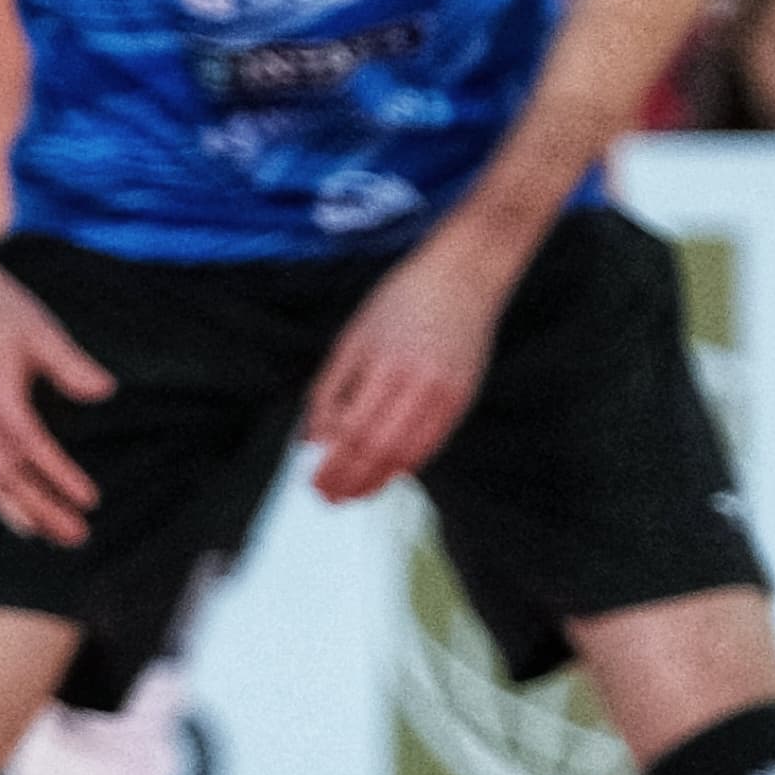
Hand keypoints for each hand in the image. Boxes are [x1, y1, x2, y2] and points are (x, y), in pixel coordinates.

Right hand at [0, 217, 113, 548]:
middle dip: (41, 509)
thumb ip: (70, 363)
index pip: (28, 445)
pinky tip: (17, 513)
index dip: (58, 475)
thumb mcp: (40, 328)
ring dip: (17, 510)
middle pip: (5, 474)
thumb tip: (105, 391)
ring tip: (48, 536)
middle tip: (77, 536)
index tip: (91, 499)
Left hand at [299, 220, 513, 503]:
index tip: (313, 481)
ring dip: (377, 480)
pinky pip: (432, 445)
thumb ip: (331, 389)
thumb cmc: (401, 301)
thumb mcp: (354, 337)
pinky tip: (387, 473)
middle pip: (379, 450)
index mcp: (386, 367)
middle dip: (350, 479)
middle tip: (327, 496)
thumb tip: (312, 438)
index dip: (332, 464)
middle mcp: (419, 386)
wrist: (462, 278)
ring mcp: (445, 396)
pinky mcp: (462, 401)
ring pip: (407, 455)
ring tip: (353, 494)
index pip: (353, 432)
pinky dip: (406, 465)